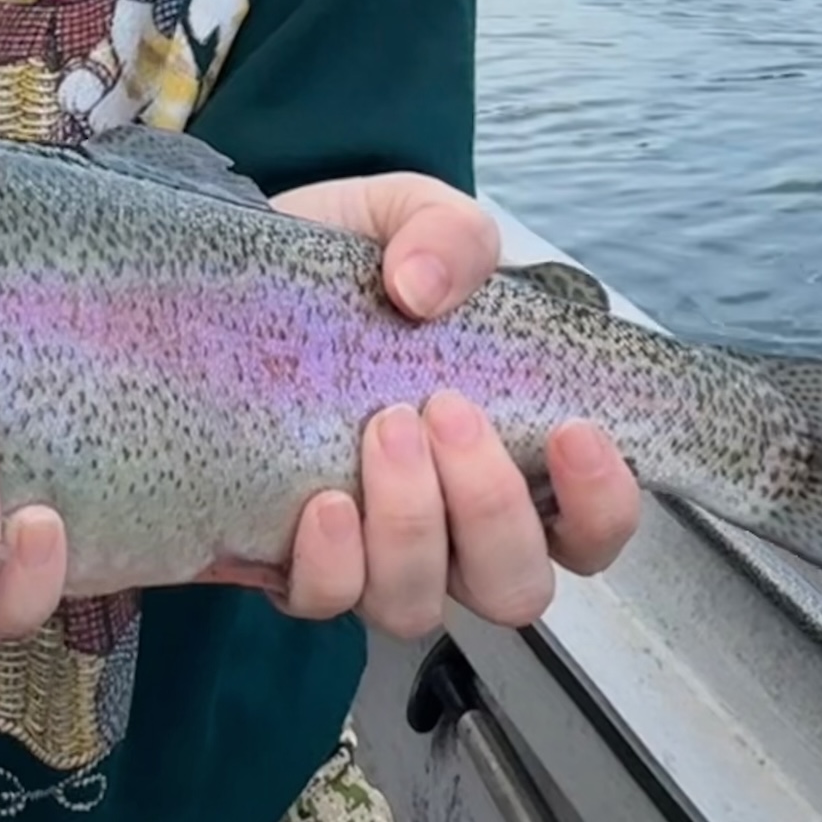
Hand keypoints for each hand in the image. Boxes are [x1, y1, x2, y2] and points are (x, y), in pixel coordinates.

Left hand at [273, 171, 642, 637]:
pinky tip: (323, 501)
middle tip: (447, 409)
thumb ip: (445, 232)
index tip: (575, 431)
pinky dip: (332, 564)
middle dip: (493, 508)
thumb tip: (424, 286)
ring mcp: (370, 549)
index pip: (589, 529)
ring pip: (419, 604)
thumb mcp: (400, 216)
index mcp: (503, 453)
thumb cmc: (334, 262)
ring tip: (383, 429)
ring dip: (412, 527)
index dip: (602, 504)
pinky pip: (323, 600)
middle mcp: (447, 524)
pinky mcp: (290, 557)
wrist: (220, 275)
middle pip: (513, 585)